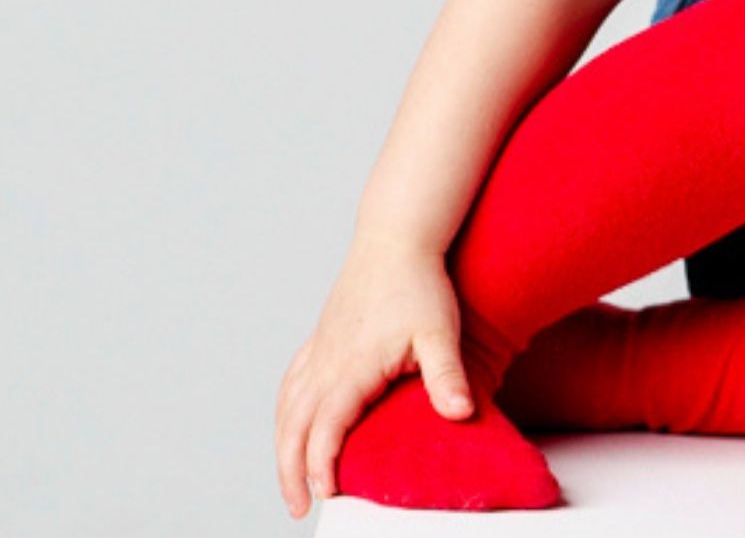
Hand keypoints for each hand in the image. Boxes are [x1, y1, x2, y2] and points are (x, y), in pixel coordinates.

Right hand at [274, 241, 474, 518]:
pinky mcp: (322, 337)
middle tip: (297, 508)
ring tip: (290, 479)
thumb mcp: (440, 331)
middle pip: (294, 427)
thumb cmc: (420, 283)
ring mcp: (320, 349)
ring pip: (287, 407)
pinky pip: (292, 382)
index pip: (328, 427)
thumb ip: (447, 376)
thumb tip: (461, 414)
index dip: (322, 464)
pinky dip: (286, 412)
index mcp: (351, 366)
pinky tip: (292, 423)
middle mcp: (326, 361)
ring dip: (283, 446)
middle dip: (291, 471)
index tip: (325, 494)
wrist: (397, 237)